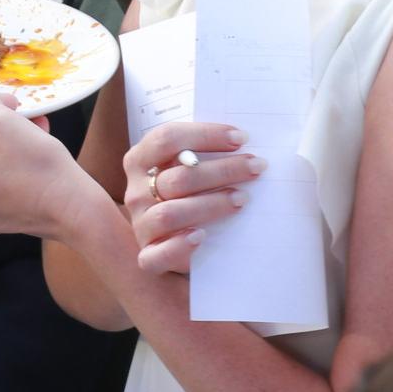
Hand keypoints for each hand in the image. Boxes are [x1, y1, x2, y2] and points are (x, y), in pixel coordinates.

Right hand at [119, 122, 261, 275]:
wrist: (172, 237)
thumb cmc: (188, 193)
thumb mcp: (188, 168)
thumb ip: (202, 154)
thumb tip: (243, 140)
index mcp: (140, 160)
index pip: (166, 139)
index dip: (205, 135)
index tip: (241, 138)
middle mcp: (136, 192)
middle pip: (178, 177)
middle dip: (222, 170)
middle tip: (256, 167)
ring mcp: (141, 225)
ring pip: (170, 214)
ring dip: (210, 205)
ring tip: (242, 199)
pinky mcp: (148, 256)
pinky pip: (156, 256)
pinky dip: (179, 246)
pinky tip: (201, 236)